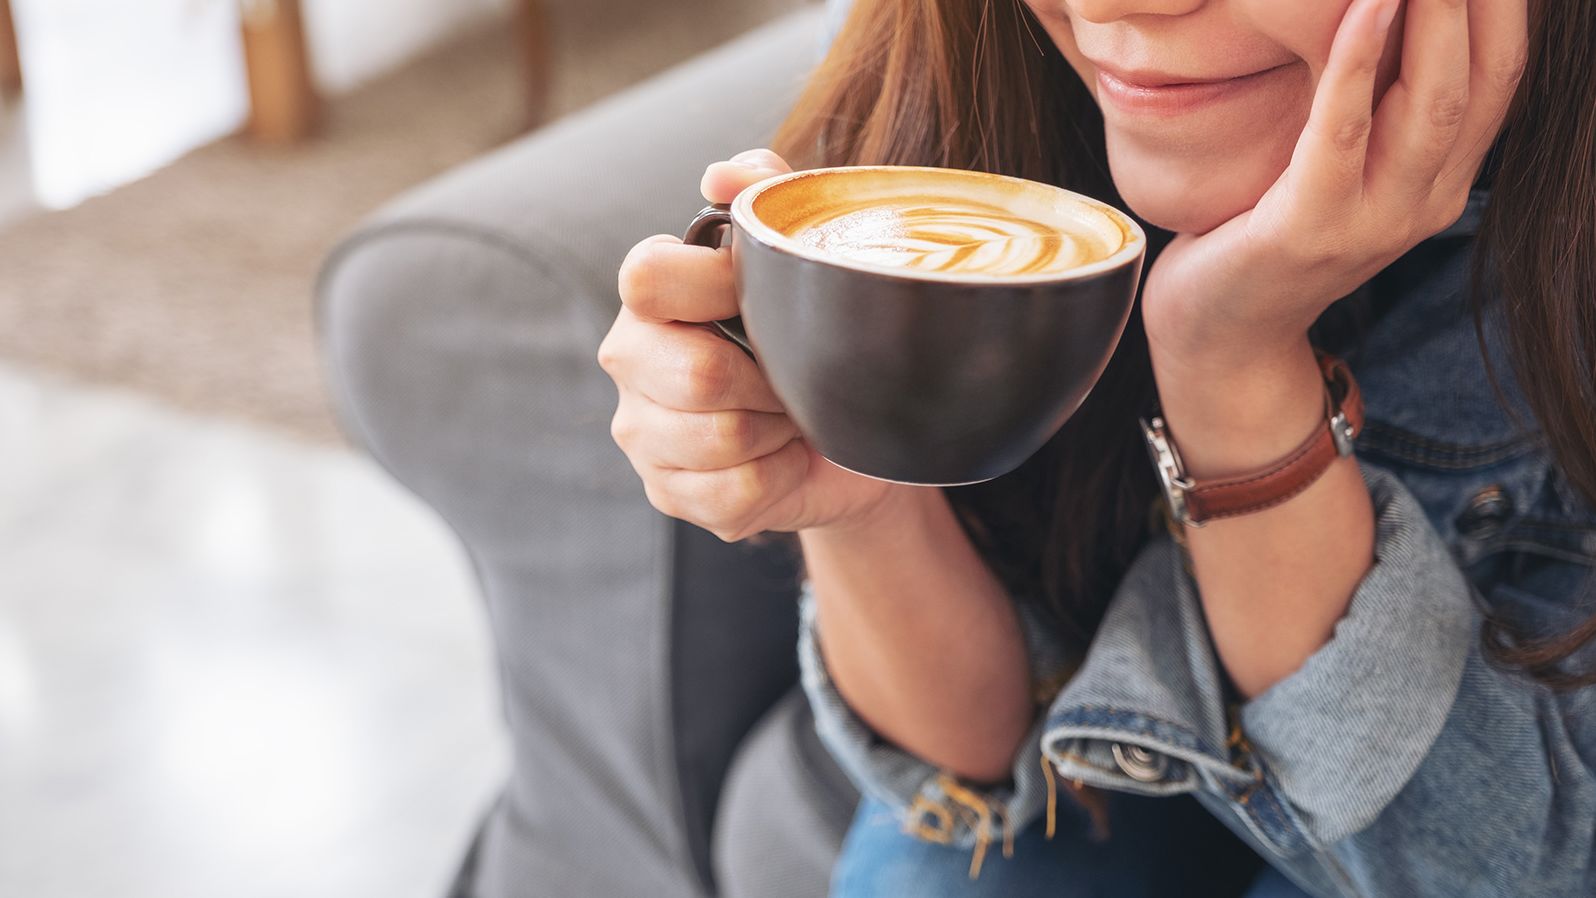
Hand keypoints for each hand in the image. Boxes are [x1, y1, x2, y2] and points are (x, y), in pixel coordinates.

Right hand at [599, 149, 913, 541]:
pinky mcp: (668, 493)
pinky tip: (782, 459)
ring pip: (720, 438)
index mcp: (652, 293)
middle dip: (769, 379)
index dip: (718, 287)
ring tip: (789, 414)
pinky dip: (778, 476)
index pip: (648, 278)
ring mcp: (642, 433)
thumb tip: (719, 174)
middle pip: (695, 373)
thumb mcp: (805, 251)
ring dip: (779, 429)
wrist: (853, 434)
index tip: (769, 300)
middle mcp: (629, 358)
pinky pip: (734, 492)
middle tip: (794, 375)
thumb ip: (766, 191)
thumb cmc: (817, 335)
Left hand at [1140, 0, 1527, 375]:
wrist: (1219, 337)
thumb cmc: (1263, 233)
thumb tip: (1384, 6)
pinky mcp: (1310, 229)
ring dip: (1438, 12)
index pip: (1501, 74)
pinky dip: (1357, 60)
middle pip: (1483, 77)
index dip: (1504, 3)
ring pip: (1435, 101)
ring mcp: (1374, 222)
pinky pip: (1343, 132)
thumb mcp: (1338, 163)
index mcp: (1441, 180)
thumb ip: (1373, 105)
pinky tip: (1368, 1)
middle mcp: (1425, 201)